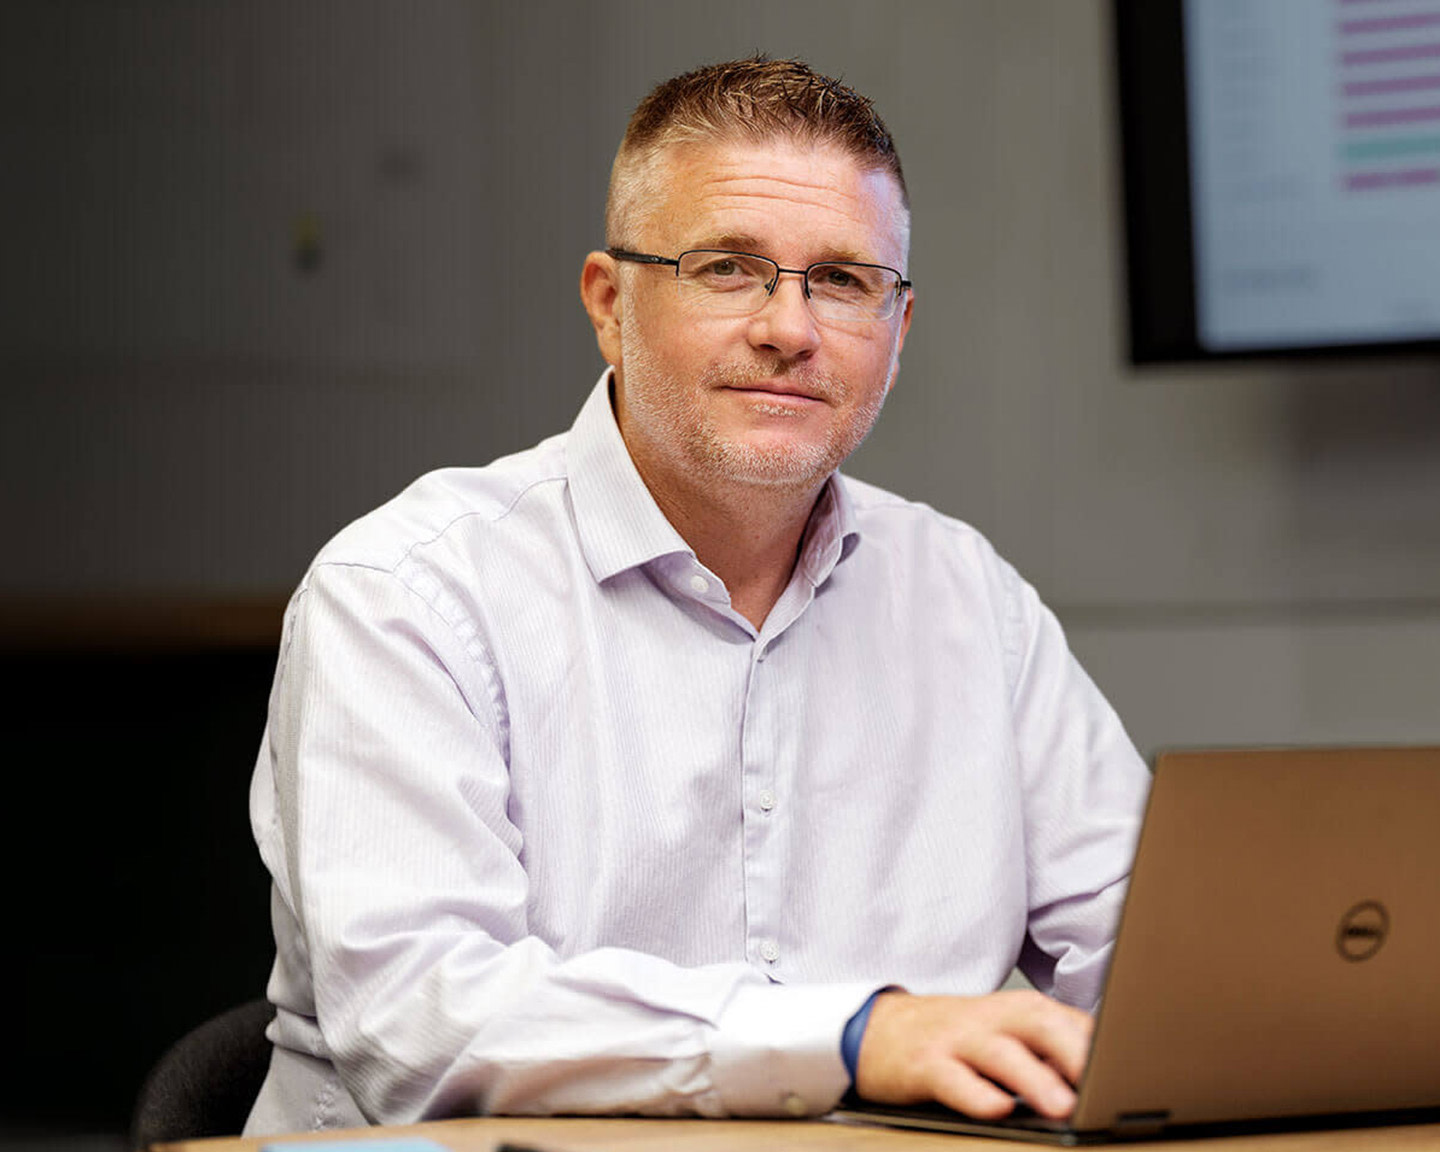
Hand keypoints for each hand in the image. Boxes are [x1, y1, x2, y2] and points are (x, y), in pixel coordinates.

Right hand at [854, 989, 1092, 1120]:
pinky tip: (997, 1109)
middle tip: (1107, 1081)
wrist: (878, 1029)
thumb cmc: (958, 1039)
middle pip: (1038, 1024)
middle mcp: (991, 1019)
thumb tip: (1112, 1081)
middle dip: (1075, 1051)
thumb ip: (1052, 1053)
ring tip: (1063, 1106)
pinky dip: (976, 1095)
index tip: (1139, 1068)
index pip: (1069, 1021)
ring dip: (1034, 1078)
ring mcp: (956, 1040)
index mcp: (1018, 1011)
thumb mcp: (1007, 1036)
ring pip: (999, 1053)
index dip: (1105, 1043)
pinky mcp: (924, 1064)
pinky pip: (952, 1079)